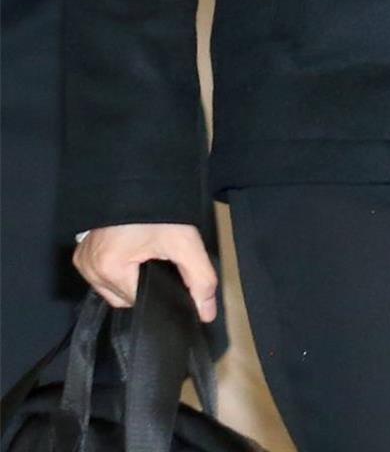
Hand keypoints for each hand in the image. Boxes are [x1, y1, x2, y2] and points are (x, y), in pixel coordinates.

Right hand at [73, 223, 217, 322]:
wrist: (140, 178)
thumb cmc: (159, 209)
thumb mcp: (185, 242)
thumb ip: (200, 279)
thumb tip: (206, 315)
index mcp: (108, 269)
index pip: (139, 301)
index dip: (158, 288)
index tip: (167, 271)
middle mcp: (89, 268)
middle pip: (124, 297)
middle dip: (143, 283)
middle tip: (158, 258)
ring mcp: (82, 260)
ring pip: (113, 288)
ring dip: (130, 277)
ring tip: (145, 253)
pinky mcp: (81, 252)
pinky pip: (102, 275)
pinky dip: (117, 268)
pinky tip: (131, 251)